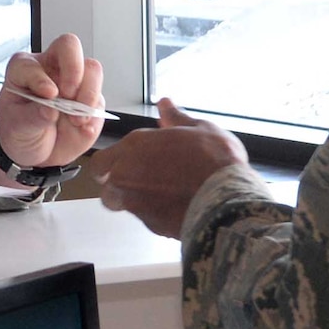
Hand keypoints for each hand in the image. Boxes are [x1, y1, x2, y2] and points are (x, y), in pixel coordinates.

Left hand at [0, 33, 105, 174]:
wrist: (36, 154)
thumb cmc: (20, 132)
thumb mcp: (18, 127)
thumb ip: (33, 116)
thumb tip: (51, 109)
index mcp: (26, 70)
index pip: (32, 63)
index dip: (40, 77)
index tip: (48, 95)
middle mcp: (52, 69)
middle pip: (69, 46)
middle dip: (73, 68)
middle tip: (69, 94)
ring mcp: (75, 82)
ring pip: (92, 70)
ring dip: (88, 94)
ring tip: (76, 119)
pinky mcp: (91, 100)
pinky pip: (99, 101)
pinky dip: (94, 116)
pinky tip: (82, 128)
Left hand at [91, 99, 247, 237]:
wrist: (227, 201)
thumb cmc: (214, 160)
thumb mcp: (200, 128)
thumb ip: (176, 117)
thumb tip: (165, 104)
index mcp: (135, 146)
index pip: (102, 161)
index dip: (111, 164)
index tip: (125, 163)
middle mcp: (126, 175)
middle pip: (105, 186)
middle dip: (116, 184)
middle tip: (139, 180)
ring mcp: (135, 202)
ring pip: (121, 204)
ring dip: (133, 200)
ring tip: (160, 194)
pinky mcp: (150, 224)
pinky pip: (145, 218)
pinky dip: (155, 213)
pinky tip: (174, 206)